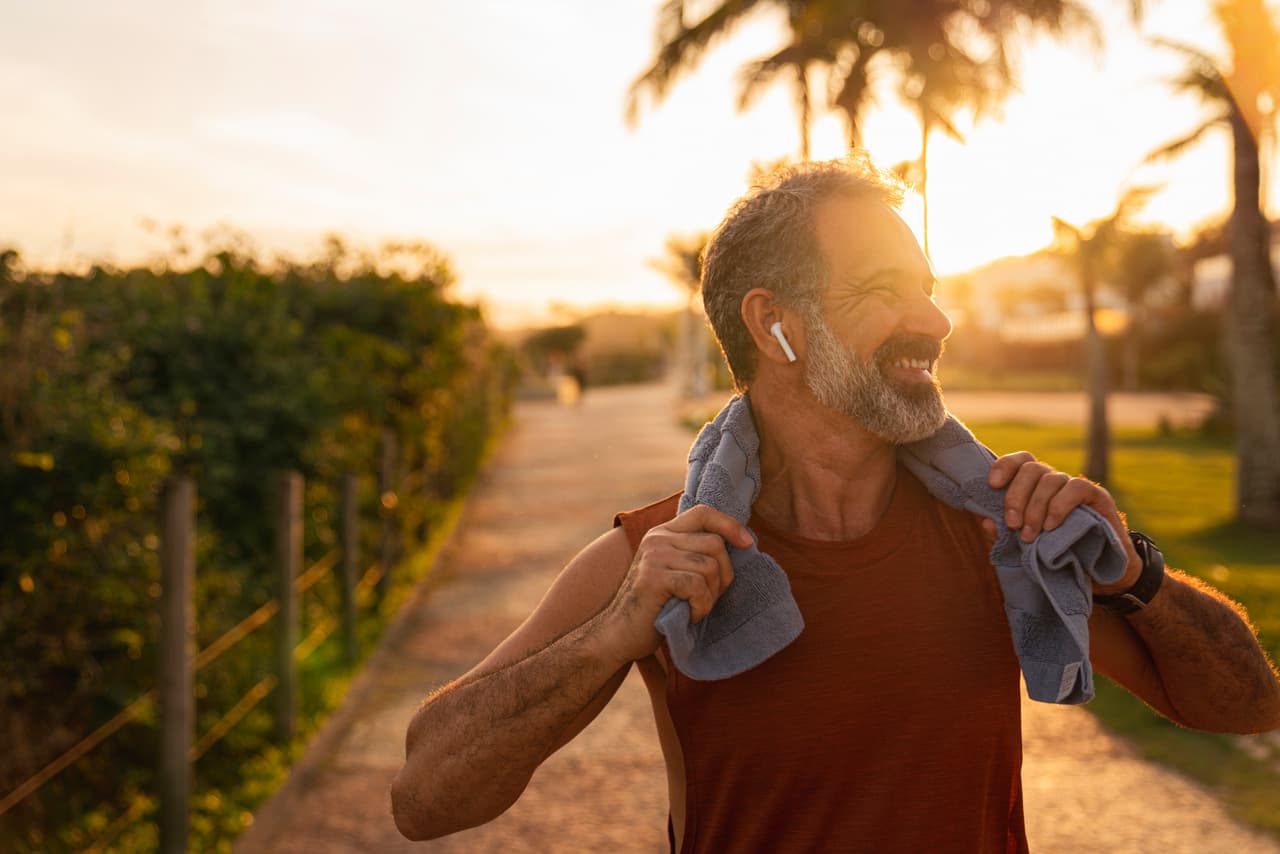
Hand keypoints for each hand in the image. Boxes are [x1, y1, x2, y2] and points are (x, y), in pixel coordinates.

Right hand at [599, 505, 750, 663]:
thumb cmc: (656, 607)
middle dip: (723, 576)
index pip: (703, 513)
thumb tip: (742, 543)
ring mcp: (654, 556)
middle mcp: (658, 538)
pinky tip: (688, 615)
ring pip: (710, 567)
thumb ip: (696, 554)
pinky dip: (700, 606)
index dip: (730, 525)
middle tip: (708, 598)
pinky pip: (697, 586)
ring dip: (710, 596)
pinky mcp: (653, 577)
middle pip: (715, 544)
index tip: (747, 544)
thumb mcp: (675, 571)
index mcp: (664, 533)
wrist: (618, 634)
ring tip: (695, 608)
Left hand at [986, 452, 1141, 592]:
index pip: (1020, 461)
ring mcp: (1075, 487)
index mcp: (1034, 487)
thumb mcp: (1023, 546)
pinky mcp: (1097, 497)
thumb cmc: (1055, 554)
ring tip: (1030, 535)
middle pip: (1031, 468)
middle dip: (1016, 495)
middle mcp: (1054, 481)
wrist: (1097, 572)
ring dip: (1035, 507)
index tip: (992, 485)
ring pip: (1051, 479)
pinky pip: (1076, 488)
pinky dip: (1059, 505)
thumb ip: (1003, 534)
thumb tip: (986, 522)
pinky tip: (1051, 525)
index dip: (1005, 466)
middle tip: (1012, 524)